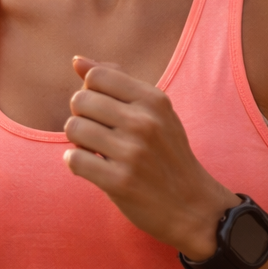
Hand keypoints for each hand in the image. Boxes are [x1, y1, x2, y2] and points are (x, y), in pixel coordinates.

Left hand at [62, 56, 238, 260]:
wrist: (194, 207)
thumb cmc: (167, 155)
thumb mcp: (154, 112)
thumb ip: (116, 83)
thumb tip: (76, 61)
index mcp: (153, 100)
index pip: (96, 76)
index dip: (91, 92)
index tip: (103, 111)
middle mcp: (144, 123)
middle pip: (80, 100)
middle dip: (82, 117)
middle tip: (98, 134)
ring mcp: (132, 153)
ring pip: (73, 128)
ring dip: (78, 141)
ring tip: (95, 151)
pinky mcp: (120, 182)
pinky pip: (74, 159)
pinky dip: (76, 163)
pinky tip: (92, 168)